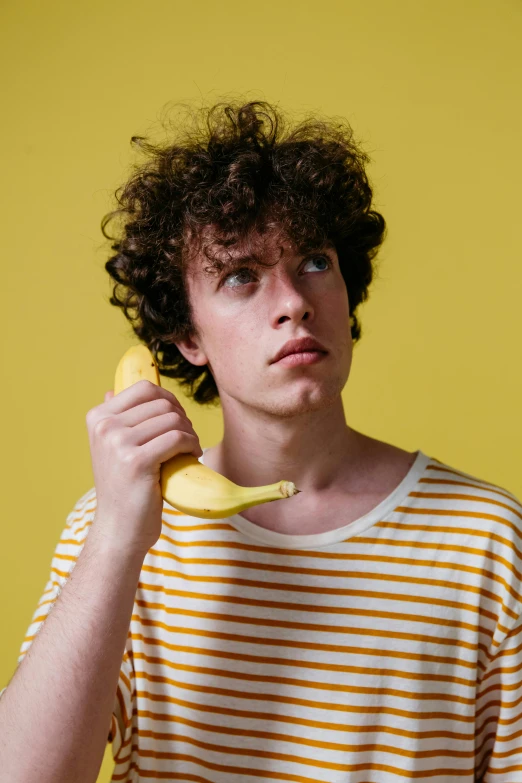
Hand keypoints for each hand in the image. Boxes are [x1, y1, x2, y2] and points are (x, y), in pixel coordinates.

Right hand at [85, 380, 202, 554]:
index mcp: (98, 418)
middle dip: (182, 419)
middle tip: (186, 440)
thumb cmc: (122, 488)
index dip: (169, 400)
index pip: (144, 388)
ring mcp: (118, 443)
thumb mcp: (111, 448)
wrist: (119, 529)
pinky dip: (192, 445)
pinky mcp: (136, 461)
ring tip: (189, 450)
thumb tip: (113, 390)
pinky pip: (177, 438)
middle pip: (162, 403)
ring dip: (190, 433)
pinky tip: (192, 457)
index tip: (176, 420)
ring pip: (173, 419)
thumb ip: (115, 419)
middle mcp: (104, 426)